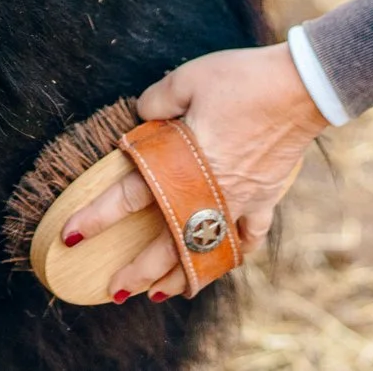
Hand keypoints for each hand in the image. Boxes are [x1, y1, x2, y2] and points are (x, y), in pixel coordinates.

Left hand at [57, 44, 328, 302]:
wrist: (300, 87)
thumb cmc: (241, 79)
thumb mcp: (188, 79)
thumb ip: (156, 100)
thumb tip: (142, 115)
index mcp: (182, 163)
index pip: (129, 196)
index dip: (97, 217)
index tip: (72, 235)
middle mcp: (209, 192)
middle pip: (166, 242)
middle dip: (138, 270)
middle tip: (113, 290)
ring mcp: (240, 200)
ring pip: (206, 251)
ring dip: (181, 275)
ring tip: (159, 294)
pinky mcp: (266, 197)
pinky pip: (249, 237)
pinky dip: (236, 251)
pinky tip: (226, 261)